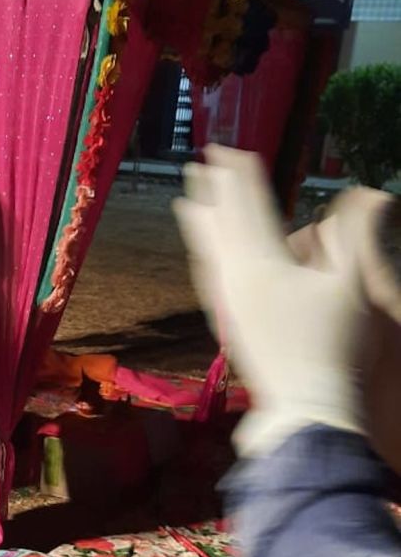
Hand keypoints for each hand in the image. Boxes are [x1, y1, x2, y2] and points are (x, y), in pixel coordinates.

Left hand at [174, 146, 395, 457]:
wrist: (306, 406)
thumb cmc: (336, 347)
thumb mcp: (354, 286)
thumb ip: (355, 235)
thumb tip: (368, 191)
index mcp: (266, 263)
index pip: (249, 207)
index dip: (241, 177)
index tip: (231, 150)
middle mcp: (236, 278)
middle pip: (220, 223)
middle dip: (213, 190)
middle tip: (201, 161)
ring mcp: (227, 302)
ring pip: (206, 251)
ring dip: (200, 221)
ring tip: (189, 200)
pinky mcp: (226, 323)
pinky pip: (207, 278)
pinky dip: (202, 256)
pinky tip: (202, 256)